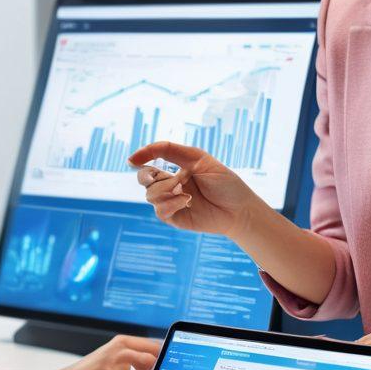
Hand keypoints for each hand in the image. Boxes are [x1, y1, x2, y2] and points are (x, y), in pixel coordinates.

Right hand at [127, 140, 263, 238]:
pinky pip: (159, 211)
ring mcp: (172, 203)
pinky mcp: (174, 219)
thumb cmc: (223, 182)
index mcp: (176, 170)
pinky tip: (186, 202)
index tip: (131, 160)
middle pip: (145, 179)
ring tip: (186, 192)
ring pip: (150, 195)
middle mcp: (171, 186)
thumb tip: (136, 156)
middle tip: (171, 178)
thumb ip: (169, 150)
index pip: (150, 163)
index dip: (140, 159)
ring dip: (166, 191)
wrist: (239, 208)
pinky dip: (170, 204)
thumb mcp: (197, 158)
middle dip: (152, 176)